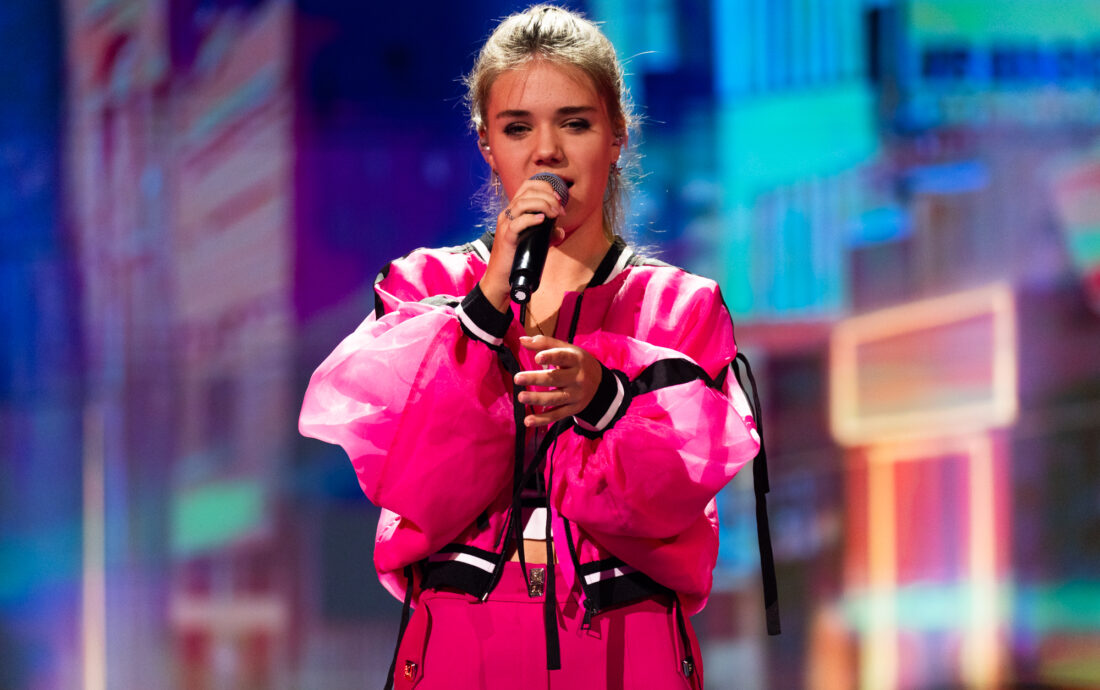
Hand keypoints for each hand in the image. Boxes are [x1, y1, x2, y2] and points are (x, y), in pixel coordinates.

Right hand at [479, 179, 566, 310]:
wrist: (502, 278)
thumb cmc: (517, 258)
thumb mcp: (536, 241)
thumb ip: (547, 234)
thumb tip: (560, 231)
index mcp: (514, 211)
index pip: (527, 186)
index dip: (545, 187)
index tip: (559, 200)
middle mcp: (508, 214)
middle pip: (527, 192)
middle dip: (548, 197)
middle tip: (560, 211)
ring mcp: (505, 224)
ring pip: (522, 203)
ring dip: (543, 205)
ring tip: (554, 215)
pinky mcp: (506, 237)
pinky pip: (517, 223)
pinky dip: (532, 219)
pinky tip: (543, 221)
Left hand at [514, 335, 601, 426]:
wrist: (601, 384)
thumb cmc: (577, 363)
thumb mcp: (567, 349)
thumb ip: (545, 343)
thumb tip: (522, 340)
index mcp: (576, 359)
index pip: (563, 357)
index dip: (551, 357)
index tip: (537, 358)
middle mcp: (578, 378)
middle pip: (555, 378)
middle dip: (536, 379)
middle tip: (517, 378)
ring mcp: (576, 395)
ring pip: (555, 398)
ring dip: (537, 399)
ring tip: (521, 397)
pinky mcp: (573, 409)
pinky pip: (557, 415)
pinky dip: (542, 420)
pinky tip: (528, 421)